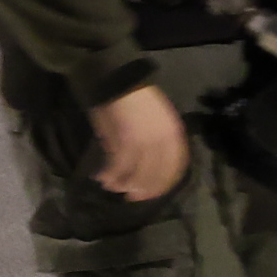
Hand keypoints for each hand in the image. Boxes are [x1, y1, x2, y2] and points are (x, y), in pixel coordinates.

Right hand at [87, 84, 188, 201]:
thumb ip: (156, 143)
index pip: (175, 167)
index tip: (150, 193)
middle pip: (156, 175)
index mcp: (174, 134)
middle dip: (143, 189)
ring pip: (136, 174)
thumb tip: (147, 164)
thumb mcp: (156, 120)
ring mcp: (145, 142)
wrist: (119, 79)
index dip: (162, 184)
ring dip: (123, 183)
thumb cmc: (137, 98)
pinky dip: (110, 175)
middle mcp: (164, 141)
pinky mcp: (125, 142)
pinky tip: (101, 178)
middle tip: (130, 197)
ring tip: (111, 187)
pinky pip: (118, 167)